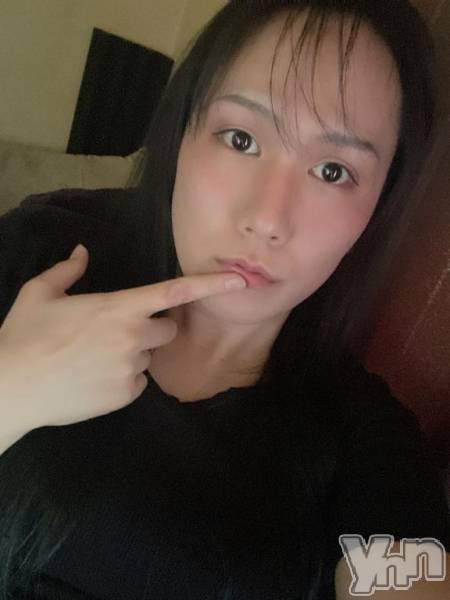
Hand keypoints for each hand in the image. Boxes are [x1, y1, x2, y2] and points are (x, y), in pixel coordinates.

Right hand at [0, 244, 246, 430]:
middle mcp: (133, 336)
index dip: (211, 284)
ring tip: (96, 358)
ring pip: (150, 356)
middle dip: (153, 328)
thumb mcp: (40, 294)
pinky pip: (139, 382)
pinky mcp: (127, 395)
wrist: (11, 388)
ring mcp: (132, 368)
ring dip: (134, 354)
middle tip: (118, 332)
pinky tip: (94, 378)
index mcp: (119, 306)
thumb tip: (81, 251)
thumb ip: (68, 270)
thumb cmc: (25, 336)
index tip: (240, 280)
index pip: (175, 292)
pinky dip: (125, 379)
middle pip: (168, 329)